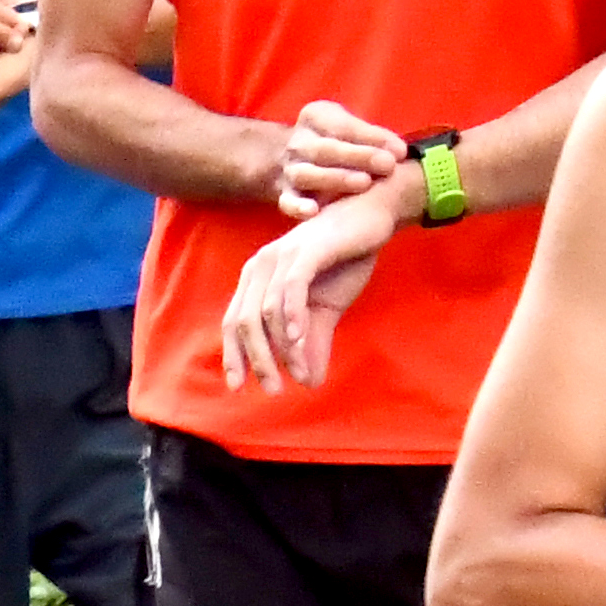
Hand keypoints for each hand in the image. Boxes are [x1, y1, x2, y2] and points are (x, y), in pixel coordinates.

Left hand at [217, 180, 405, 388]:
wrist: (372, 216)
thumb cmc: (344, 258)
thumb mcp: (327, 308)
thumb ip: (314, 342)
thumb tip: (309, 383)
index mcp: (256, 280)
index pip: (233, 323)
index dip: (234, 355)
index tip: (239, 387)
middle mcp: (259, 268)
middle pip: (243, 322)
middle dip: (256, 360)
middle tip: (273, 389)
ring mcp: (280, 257)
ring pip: (265, 311)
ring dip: (279, 347)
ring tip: (294, 373)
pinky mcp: (305, 251)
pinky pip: (290, 288)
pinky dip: (291, 316)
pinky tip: (298, 339)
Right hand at [272, 98, 408, 220]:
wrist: (300, 159)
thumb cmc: (339, 142)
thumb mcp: (352, 128)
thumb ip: (374, 137)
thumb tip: (399, 152)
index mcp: (313, 116)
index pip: (342, 125)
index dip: (371, 137)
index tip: (400, 150)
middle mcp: (298, 142)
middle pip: (324, 149)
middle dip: (358, 156)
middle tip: (387, 165)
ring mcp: (289, 169)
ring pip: (306, 174)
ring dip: (335, 178)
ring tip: (364, 183)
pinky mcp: (285, 194)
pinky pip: (287, 201)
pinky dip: (298, 206)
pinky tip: (314, 212)